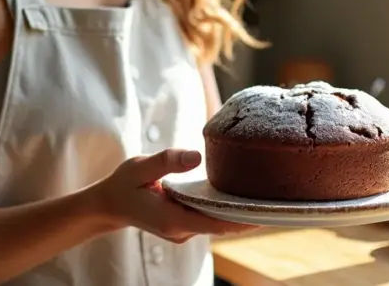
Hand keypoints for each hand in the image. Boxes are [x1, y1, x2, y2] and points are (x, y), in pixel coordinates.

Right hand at [91, 149, 259, 243]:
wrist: (108, 205)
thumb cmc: (123, 185)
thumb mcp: (139, 167)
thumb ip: (167, 162)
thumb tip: (196, 157)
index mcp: (173, 220)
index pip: (217, 224)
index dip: (244, 219)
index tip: (268, 212)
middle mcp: (182, 230)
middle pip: (223, 226)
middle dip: (250, 215)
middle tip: (280, 201)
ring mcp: (184, 230)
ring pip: (219, 224)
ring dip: (240, 212)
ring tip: (269, 196)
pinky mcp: (185, 225)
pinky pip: (212, 219)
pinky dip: (227, 209)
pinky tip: (244, 196)